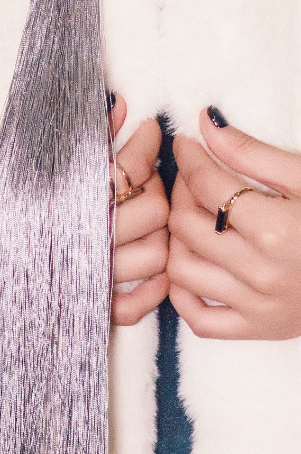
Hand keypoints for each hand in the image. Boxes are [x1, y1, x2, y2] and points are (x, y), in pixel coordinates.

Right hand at [0, 96, 168, 317]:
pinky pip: (134, 308)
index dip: (146, 142)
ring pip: (155, 257)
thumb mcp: (22, 154)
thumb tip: (116, 104)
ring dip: (158, 231)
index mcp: (67, 200)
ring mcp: (84, 278)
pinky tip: (147, 261)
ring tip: (143, 208)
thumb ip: (73, 132)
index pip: (131, 168)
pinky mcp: (79, 306)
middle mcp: (82, 242)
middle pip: (153, 211)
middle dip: (155, 183)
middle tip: (141, 167)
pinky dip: (151, 288)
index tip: (145, 128)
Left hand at [168, 107, 300, 339]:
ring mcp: (259, 307)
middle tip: (192, 177)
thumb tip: (204, 124)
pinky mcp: (260, 329)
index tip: (185, 144)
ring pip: (182, 271)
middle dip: (181, 192)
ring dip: (177, 240)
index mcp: (276, 230)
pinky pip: (200, 321)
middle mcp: (262, 273)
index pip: (205, 186)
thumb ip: (252, 152)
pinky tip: (196, 265)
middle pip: (186, 226)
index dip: (188, 158)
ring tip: (194, 218)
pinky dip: (184, 293)